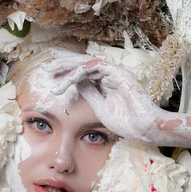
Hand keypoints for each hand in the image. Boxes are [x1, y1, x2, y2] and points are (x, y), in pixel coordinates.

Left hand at [43, 51, 160, 143]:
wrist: (145, 128)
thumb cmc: (127, 122)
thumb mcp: (100, 107)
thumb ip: (89, 93)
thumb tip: (75, 84)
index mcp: (105, 82)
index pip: (82, 72)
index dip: (65, 72)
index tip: (50, 75)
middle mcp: (109, 74)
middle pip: (82, 64)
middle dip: (63, 65)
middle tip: (45, 68)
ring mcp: (114, 72)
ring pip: (85, 63)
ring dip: (67, 68)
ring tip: (51, 73)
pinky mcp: (117, 73)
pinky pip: (93, 67)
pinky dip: (78, 72)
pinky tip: (67, 80)